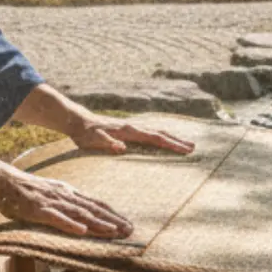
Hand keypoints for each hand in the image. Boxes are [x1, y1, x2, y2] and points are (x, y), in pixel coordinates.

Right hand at [0, 164, 135, 238]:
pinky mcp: (37, 210)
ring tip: (113, 231)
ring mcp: (52, 202)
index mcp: (69, 192)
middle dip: (112, 220)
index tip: (128, 224)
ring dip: (97, 223)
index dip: (113, 214)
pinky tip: (81, 230)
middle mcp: (64, 196)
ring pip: (79, 213)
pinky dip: (69, 224)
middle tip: (130, 231)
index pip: (96, 203)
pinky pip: (55, 218)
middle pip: (93, 209)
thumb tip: (84, 215)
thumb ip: (67, 203)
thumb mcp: (52, 193)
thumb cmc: (28, 190)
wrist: (4, 180)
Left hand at [70, 113, 196, 156]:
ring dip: (171, 137)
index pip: (155, 138)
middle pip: (160, 133)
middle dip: (177, 140)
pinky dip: (160, 136)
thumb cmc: (84, 134)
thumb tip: (122, 148)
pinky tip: (164, 139)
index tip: (185, 150)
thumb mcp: (93, 140)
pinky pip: (149, 132)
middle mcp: (133, 127)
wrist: (77, 121)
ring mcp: (131, 127)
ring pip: (156, 131)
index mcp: (128, 130)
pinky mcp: (127, 130)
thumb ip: (106, 143)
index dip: (171, 144)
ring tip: (185, 144)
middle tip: (193, 148)